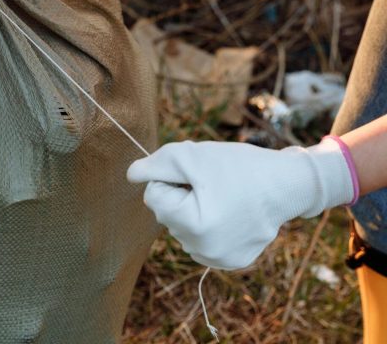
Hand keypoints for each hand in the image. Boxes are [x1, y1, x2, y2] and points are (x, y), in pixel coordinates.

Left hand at [127, 139, 355, 269]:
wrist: (286, 183)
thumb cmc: (237, 166)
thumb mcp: (190, 155)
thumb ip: (155, 165)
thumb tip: (131, 176)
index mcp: (193, 226)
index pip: (153, 196)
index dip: (170, 177)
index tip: (196, 174)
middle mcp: (205, 252)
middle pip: (165, 213)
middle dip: (180, 194)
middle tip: (211, 184)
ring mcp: (219, 261)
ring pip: (181, 227)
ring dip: (192, 209)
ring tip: (221, 196)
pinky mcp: (232, 262)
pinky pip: (200, 240)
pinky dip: (207, 224)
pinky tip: (229, 212)